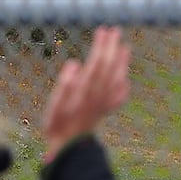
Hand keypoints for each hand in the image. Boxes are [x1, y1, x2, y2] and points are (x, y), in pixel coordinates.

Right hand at [42, 26, 131, 162]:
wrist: (70, 149)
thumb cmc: (58, 125)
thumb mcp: (54, 104)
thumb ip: (65, 83)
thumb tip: (74, 64)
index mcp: (87, 90)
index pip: (97, 62)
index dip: (102, 46)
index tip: (103, 30)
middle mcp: (99, 94)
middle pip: (110, 67)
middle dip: (113, 47)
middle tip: (115, 30)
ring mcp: (104, 103)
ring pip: (118, 79)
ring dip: (122, 62)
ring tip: (126, 48)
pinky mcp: (104, 111)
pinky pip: (119, 96)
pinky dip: (124, 85)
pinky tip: (125, 80)